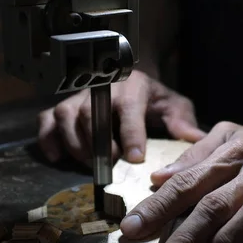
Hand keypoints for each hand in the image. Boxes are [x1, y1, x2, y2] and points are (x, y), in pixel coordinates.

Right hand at [37, 70, 205, 163]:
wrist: (128, 78)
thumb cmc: (152, 97)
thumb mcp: (173, 104)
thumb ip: (183, 120)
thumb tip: (197, 140)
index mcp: (132, 86)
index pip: (129, 107)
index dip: (131, 133)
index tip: (135, 158)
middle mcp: (100, 88)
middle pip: (90, 113)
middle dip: (98, 143)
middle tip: (111, 164)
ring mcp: (77, 96)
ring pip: (65, 116)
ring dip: (75, 144)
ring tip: (90, 163)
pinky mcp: (62, 106)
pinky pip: (45, 120)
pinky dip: (48, 139)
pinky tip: (58, 157)